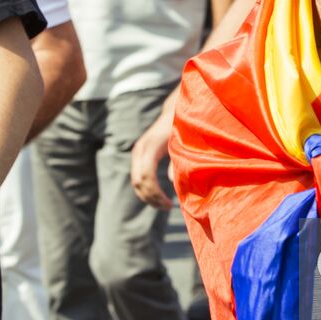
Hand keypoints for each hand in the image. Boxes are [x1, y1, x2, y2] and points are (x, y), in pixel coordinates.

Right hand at [130, 95, 175, 209]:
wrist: (175, 112)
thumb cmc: (184, 127)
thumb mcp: (184, 144)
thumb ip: (179, 161)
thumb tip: (172, 181)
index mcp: (151, 146)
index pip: (146, 175)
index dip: (156, 192)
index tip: (170, 203)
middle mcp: (141, 149)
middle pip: (139, 181)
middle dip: (152, 197)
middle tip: (168, 207)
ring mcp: (138, 152)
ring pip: (136, 181)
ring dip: (148, 196)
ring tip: (164, 205)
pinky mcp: (139, 156)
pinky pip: (137, 178)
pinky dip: (146, 190)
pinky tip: (159, 197)